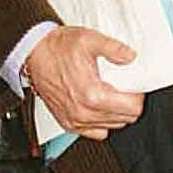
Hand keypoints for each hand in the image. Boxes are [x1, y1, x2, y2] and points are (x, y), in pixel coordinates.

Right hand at [25, 26, 142, 138]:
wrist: (34, 54)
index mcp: (92, 95)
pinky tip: (98, 105)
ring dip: (115, 112)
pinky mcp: (68, 123)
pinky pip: (95, 132)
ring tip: (109, 94)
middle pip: (124, 120)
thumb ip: (114, 48)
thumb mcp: (89, 40)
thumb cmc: (58, 48)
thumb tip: (130, 57)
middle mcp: (83, 112)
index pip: (132, 109)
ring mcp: (75, 120)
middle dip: (128, 103)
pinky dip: (101, 121)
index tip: (134, 86)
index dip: (138, 96)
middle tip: (123, 87)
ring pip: (111, 127)